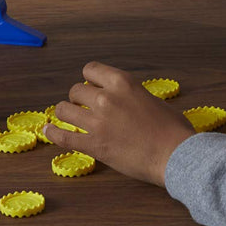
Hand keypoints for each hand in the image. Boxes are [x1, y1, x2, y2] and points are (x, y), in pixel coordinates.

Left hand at [44, 61, 192, 186]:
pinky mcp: (94, 145)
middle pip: (75, 90)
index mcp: (122, 83)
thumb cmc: (173, 130)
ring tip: (69, 119)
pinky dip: (53, 133)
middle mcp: (106, 98)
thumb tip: (123, 100)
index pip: (90, 70)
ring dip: (66, 114)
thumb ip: (131, 96)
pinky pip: (63, 137)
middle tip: (85, 108)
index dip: (89, 79)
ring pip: (63, 110)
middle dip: (78, 99)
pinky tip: (48, 131)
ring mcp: (97, 122)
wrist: (177, 156)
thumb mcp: (152, 100)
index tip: (92, 87)